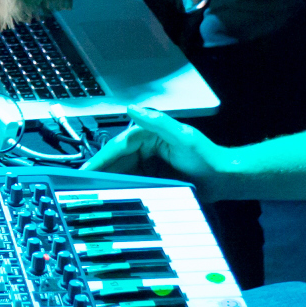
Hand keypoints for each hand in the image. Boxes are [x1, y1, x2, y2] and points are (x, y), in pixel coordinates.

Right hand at [87, 105, 233, 191]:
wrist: (224, 178)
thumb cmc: (208, 157)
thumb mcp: (184, 137)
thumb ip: (158, 122)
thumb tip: (132, 108)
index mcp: (148, 134)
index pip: (118, 146)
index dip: (100, 159)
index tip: (85, 171)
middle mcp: (145, 147)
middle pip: (116, 161)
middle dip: (99, 172)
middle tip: (81, 187)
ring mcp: (148, 162)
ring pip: (121, 172)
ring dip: (107, 181)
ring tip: (91, 194)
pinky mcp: (152, 176)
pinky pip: (131, 182)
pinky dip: (120, 188)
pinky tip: (110, 197)